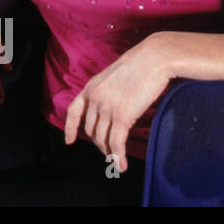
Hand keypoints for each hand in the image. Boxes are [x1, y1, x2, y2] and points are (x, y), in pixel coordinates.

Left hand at [64, 33, 172, 173]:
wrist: (155, 58)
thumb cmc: (142, 64)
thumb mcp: (116, 76)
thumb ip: (109, 91)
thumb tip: (114, 106)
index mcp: (91, 86)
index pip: (74, 111)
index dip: (70, 128)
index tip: (69, 141)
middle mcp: (95, 97)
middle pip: (91, 129)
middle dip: (99, 143)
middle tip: (110, 152)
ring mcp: (107, 107)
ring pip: (102, 139)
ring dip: (109, 153)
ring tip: (117, 162)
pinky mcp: (122, 116)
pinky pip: (116, 143)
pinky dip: (118, 157)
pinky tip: (123, 165)